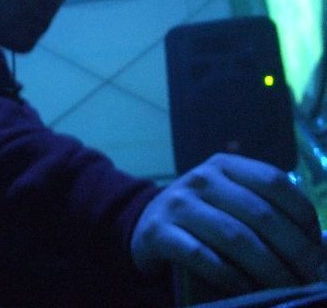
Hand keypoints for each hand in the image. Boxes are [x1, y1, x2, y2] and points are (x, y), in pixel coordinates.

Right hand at [130, 153, 323, 294]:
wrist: (146, 225)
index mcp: (224, 166)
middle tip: (314, 279)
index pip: (274, 182)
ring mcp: (177, 204)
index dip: (304, 216)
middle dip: (295, 251)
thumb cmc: (202, 216)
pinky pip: (201, 256)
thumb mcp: (230, 201)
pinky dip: (229, 277)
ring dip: (268, 269)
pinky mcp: (158, 232)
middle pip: (259, 213)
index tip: (320, 249)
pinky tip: (246, 291)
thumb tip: (319, 249)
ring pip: (234, 236)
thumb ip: (264, 212)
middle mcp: (200, 178)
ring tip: (287, 289)